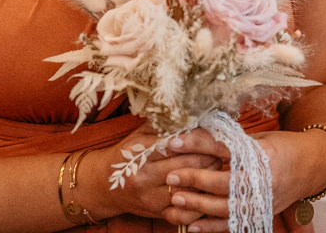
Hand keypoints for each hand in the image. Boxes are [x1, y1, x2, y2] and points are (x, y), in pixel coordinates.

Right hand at [78, 124, 220, 225]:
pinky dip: (200, 203)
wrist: (103, 186)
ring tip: (218, 166)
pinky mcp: (156, 214)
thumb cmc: (128, 154)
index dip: (202, 138)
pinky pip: (184, 213)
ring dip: (208, 177)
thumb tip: (198, 112)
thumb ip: (167, 123)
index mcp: (139, 151)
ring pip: (190, 188)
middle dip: (211, 156)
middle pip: (188, 165)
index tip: (216, 133)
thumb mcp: (141, 133)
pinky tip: (207, 191)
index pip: (179, 143)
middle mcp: (143, 176)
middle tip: (222, 150)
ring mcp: (149, 198)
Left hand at [162, 126, 319, 230]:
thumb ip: (229, 141)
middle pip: (224, 182)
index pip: (225, 148)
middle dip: (194, 179)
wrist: (312, 166)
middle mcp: (265, 179)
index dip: (198, 144)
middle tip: (171, 176)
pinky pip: (233, 225)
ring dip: (198, 205)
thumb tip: (193, 137)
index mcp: (264, 153)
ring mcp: (264, 200)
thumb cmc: (283, 147)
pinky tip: (193, 226)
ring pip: (226, 207)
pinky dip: (212, 227)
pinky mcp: (262, 214)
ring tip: (176, 199)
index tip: (174, 142)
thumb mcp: (258, 138)